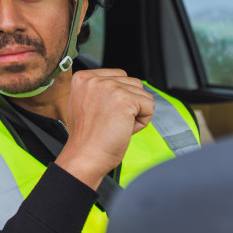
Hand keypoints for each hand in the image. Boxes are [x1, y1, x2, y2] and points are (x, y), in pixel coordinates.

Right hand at [53, 69, 153, 189]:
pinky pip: (149, 106)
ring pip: (143, 95)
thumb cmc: (86, 138)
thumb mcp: (82, 104)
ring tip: (117, 125)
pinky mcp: (125, 99)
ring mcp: (110, 87)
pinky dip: (143, 121)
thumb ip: (98, 91)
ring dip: (136, 113)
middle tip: (111, 121)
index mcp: (83, 78)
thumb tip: (118, 86)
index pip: (118, 77)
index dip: (118, 98)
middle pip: (133, 83)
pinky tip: (125, 129)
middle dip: (129, 104)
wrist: (85, 156)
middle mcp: (95, 79)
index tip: (103, 114)